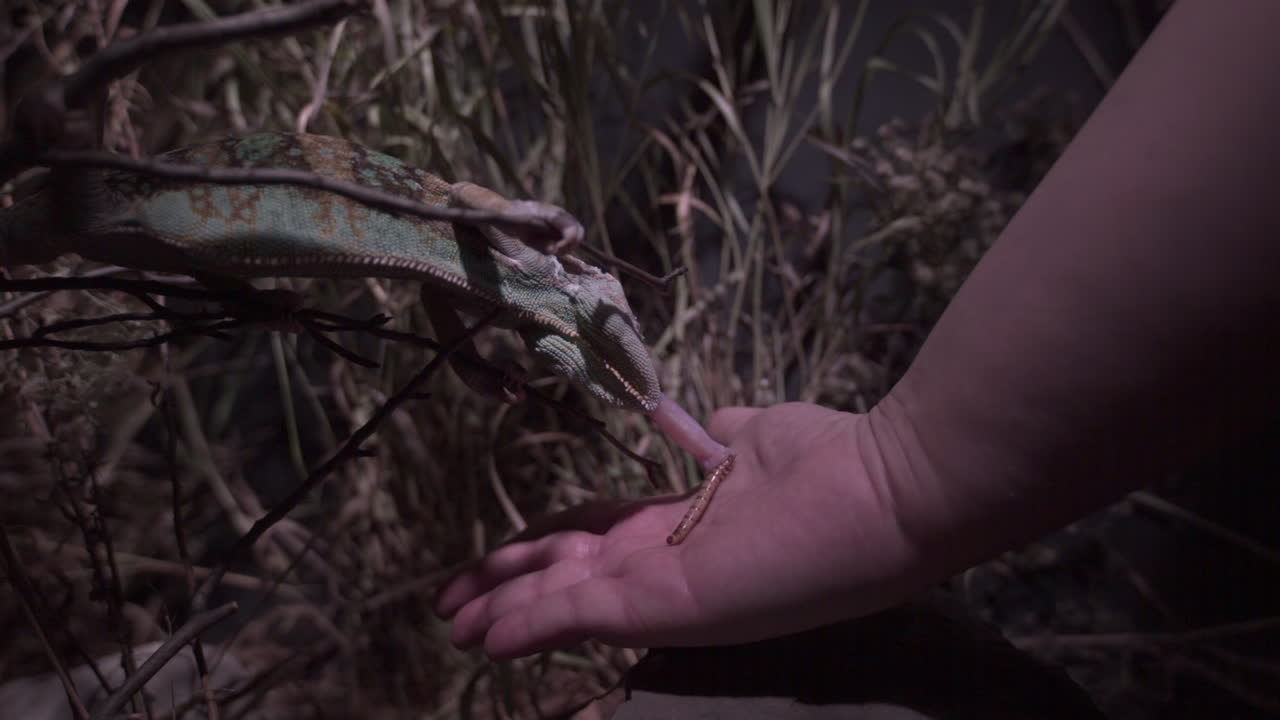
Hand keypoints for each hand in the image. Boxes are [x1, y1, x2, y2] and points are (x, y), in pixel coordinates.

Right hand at [434, 402, 916, 658]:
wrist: (887, 491)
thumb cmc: (830, 461)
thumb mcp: (758, 437)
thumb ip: (722, 440)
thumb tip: (708, 425)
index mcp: (678, 523)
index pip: (590, 537)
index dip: (537, 547)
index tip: (491, 560)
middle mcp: (662, 559)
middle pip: (562, 572)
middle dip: (503, 588)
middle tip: (447, 608)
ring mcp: (663, 587)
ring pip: (564, 602)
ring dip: (507, 613)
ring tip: (455, 628)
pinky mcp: (668, 603)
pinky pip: (585, 616)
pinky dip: (532, 625)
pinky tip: (487, 636)